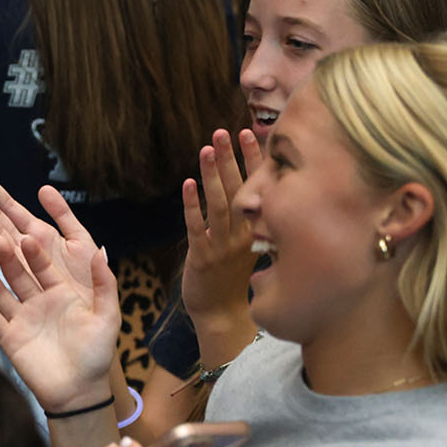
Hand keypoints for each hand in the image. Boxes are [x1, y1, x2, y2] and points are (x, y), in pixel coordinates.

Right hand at [0, 191, 119, 412]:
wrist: (79, 391)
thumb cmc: (96, 355)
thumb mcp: (107, 317)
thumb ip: (104, 285)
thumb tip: (102, 251)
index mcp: (60, 293)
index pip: (43, 266)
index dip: (35, 253)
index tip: (27, 236)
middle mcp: (37, 302)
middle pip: (18, 274)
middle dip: (8, 256)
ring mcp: (20, 319)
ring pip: (1, 291)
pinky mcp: (8, 337)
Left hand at [182, 129, 261, 327]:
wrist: (222, 314)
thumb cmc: (233, 277)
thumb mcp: (248, 243)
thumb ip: (250, 216)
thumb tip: (251, 185)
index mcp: (259, 229)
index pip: (258, 187)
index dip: (252, 159)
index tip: (247, 132)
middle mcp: (245, 235)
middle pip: (239, 189)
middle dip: (230, 159)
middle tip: (222, 132)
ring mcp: (224, 246)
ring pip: (218, 204)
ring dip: (212, 175)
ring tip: (206, 148)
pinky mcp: (203, 258)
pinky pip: (197, 227)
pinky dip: (192, 205)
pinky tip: (188, 184)